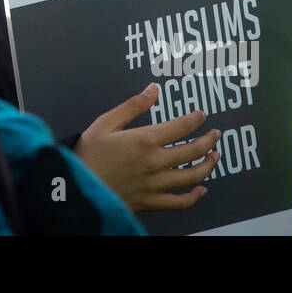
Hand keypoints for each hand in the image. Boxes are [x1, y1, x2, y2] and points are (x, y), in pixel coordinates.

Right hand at [73, 83, 220, 212]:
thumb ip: (133, 106)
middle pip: (193, 150)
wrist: (76, 187)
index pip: (181, 127)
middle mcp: (155, 162)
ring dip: (208, 164)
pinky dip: (195, 196)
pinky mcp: (151, 201)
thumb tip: (152, 89)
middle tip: (215, 134)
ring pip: (192, 175)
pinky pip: (180, 202)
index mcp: (145, 140)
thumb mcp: (106, 122)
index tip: (200, 115)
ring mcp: (155, 184)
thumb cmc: (88, 154)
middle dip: (209, 140)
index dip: (195, 119)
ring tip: (214, 157)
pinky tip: (201, 189)